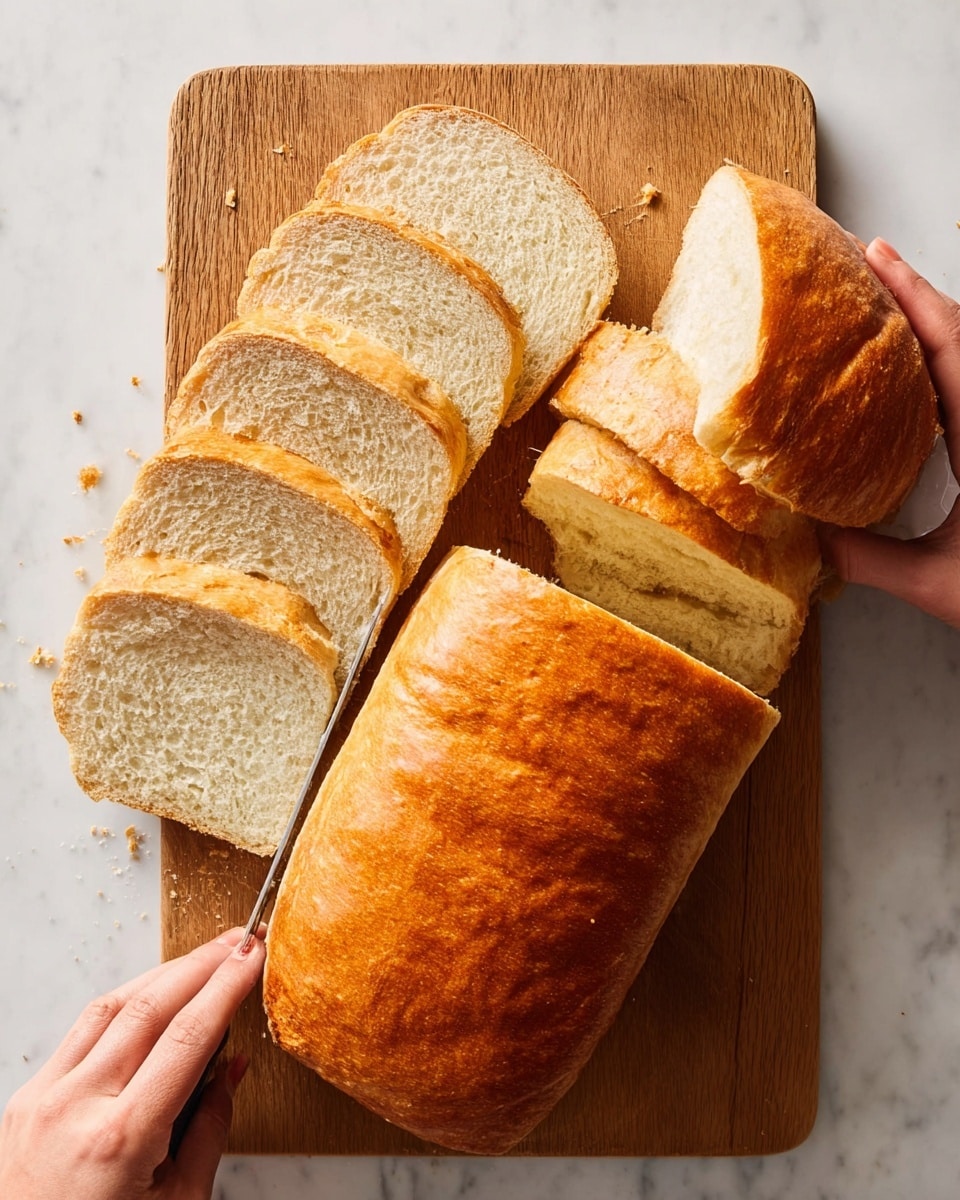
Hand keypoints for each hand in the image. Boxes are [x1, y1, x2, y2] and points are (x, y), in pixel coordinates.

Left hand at [0, 926, 264, 1199]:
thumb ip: (209, 1130)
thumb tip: (233, 1068)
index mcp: (119, 1139)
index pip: (188, 1036)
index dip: (226, 987)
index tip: (252, 956)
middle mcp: (74, 1107)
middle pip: (148, 1007)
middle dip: (200, 964)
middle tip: (237, 941)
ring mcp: (43, 1098)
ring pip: (110, 1007)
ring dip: (162, 974)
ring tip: (202, 959)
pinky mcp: (24, 1099)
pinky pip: (80, 1032)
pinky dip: (122, 1004)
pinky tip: (150, 997)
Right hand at [819, 237, 959, 626]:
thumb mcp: (940, 585)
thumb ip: (873, 561)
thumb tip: (809, 541)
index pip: (951, 350)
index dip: (911, 298)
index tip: (875, 256)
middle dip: (914, 298)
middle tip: (865, 266)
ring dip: (929, 330)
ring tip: (879, 310)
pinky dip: (943, 367)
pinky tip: (912, 377)